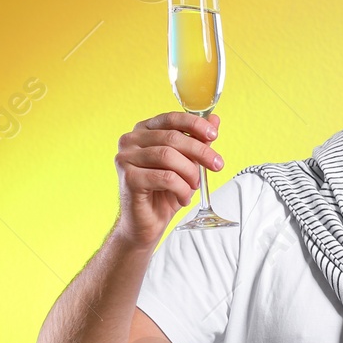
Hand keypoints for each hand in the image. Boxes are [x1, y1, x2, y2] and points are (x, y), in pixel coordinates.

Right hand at [113, 111, 222, 246]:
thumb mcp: (186, 164)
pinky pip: (165, 177)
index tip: (214, 135)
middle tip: (216, 165)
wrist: (147, 224)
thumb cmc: (164, 192)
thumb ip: (197, 141)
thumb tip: (214, 120)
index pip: (170, 118)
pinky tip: (183, 197)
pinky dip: (181, 188)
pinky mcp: (128, 178)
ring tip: (194, 186)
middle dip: (200, 151)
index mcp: (143, 131)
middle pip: (172, 138)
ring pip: (168, 156)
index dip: (194, 124)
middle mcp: (130, 140)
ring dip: (190, 172)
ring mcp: (125, 158)